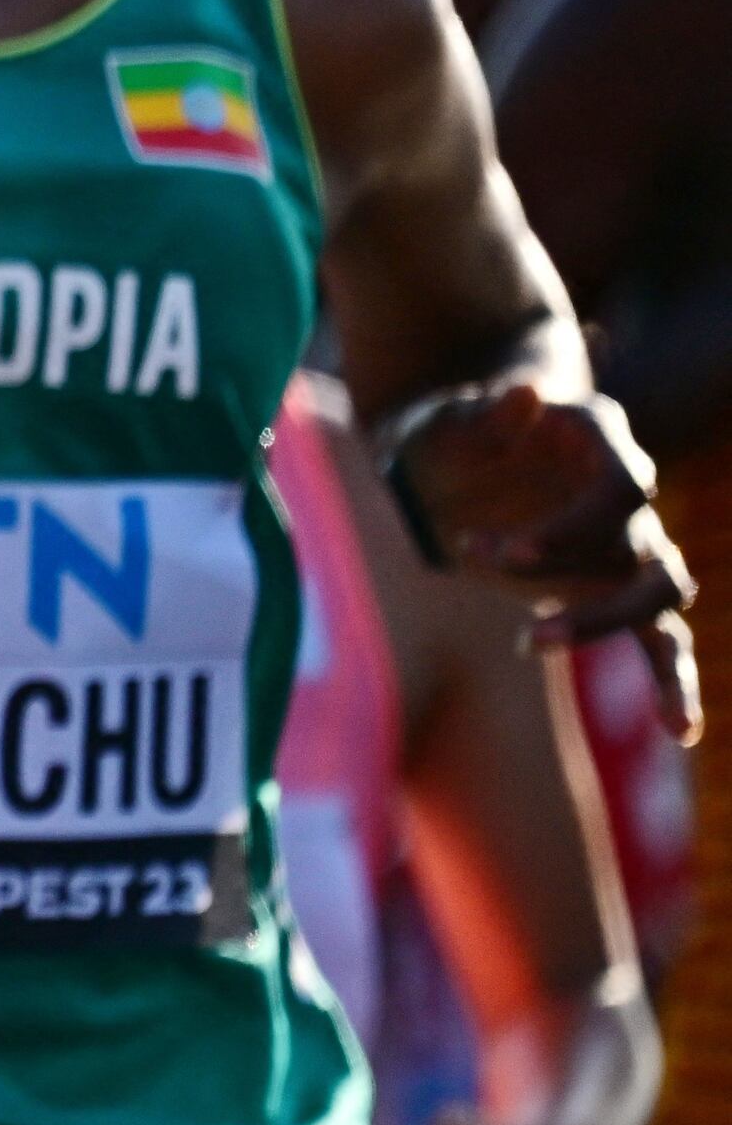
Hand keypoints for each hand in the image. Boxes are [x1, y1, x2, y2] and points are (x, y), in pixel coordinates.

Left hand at [387, 380, 698, 738]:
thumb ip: (487, 415)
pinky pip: (663, 640)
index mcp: (597, 436)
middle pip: (643, 545)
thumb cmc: (447, 435)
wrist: (445, 459)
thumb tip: (527, 393)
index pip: (624, 483)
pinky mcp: (614, 588)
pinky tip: (679, 730)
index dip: (576, 524)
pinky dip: (673, 683)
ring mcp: (628, 541)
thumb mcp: (449, 419)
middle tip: (485, 570)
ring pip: (662, 591)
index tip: (506, 551)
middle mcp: (626, 490)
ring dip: (603, 622)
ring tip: (529, 641)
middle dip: (572, 574)